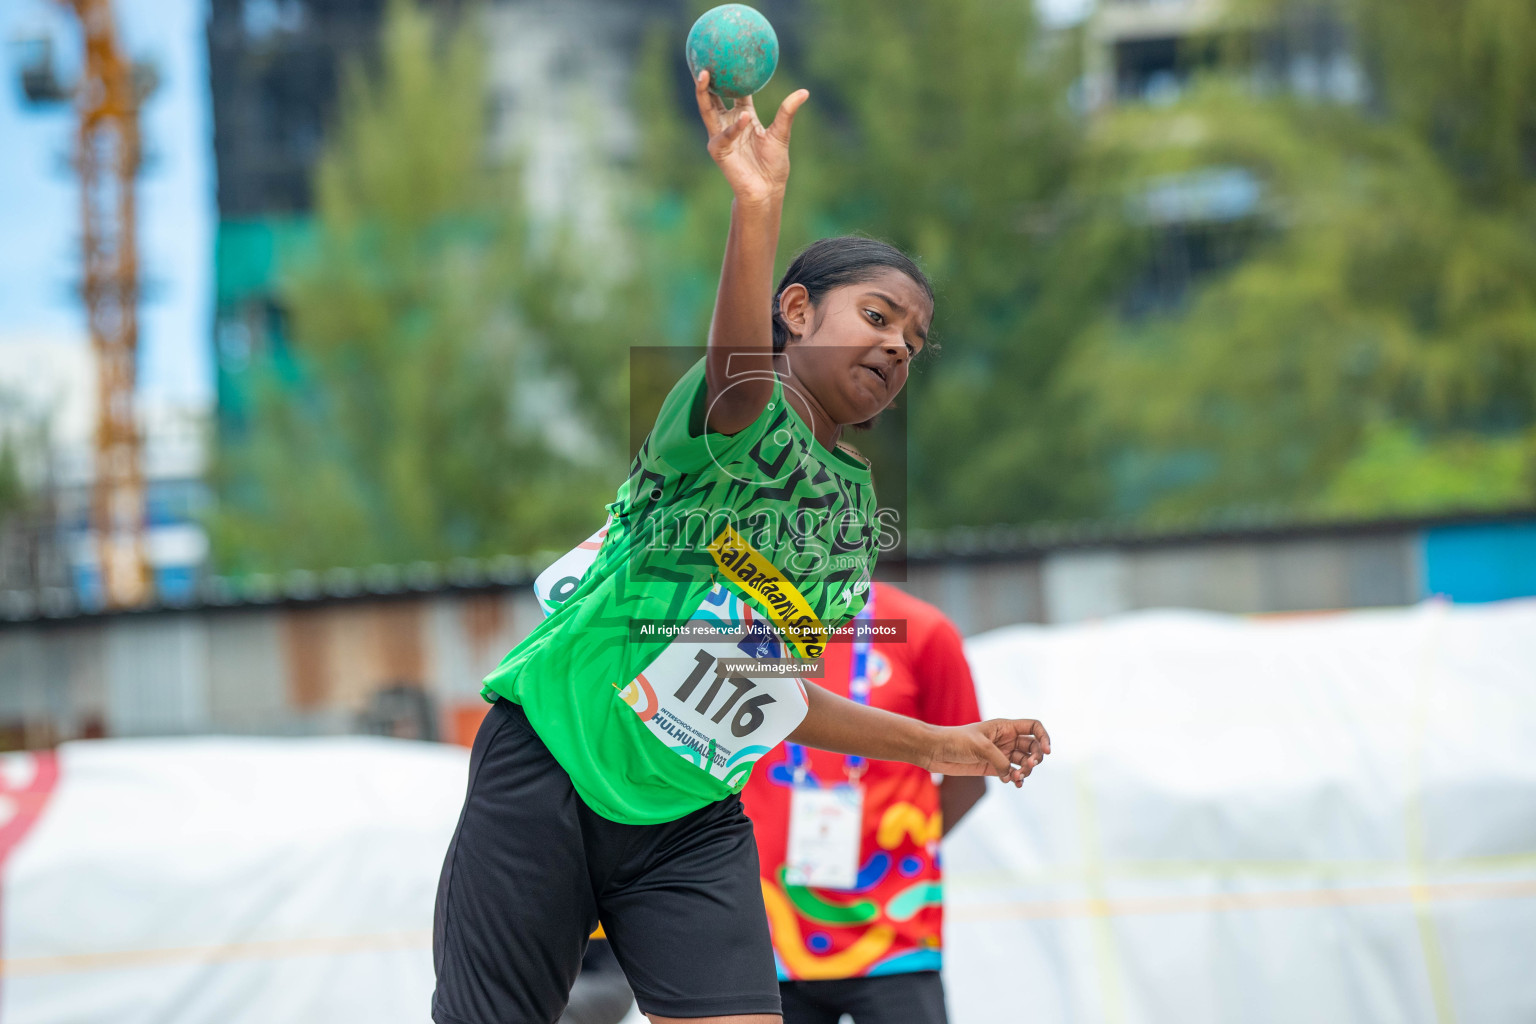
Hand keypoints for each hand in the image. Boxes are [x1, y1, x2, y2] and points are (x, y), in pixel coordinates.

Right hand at [694, 70, 808, 206]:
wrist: (767, 190)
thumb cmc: (774, 165)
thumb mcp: (781, 134)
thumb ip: (787, 112)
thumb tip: (804, 91)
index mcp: (743, 118)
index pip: (733, 93)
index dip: (729, 76)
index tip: (727, 57)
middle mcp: (728, 125)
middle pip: (712, 97)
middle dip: (706, 79)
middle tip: (705, 59)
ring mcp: (721, 137)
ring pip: (707, 110)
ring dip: (704, 93)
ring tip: (705, 75)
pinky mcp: (719, 150)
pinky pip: (724, 134)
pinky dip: (734, 127)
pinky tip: (743, 117)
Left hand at [925, 719, 1050, 787]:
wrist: (935, 751)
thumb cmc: (956, 741)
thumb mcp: (980, 747)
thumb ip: (1000, 759)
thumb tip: (1012, 775)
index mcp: (1004, 727)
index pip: (1033, 727)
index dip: (1044, 738)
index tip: (1047, 752)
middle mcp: (1006, 739)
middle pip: (1032, 747)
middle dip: (1035, 758)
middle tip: (1027, 767)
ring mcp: (1000, 754)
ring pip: (1023, 762)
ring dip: (1025, 771)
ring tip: (1017, 778)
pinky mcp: (992, 767)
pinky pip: (1012, 773)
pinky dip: (1016, 779)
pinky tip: (1014, 783)